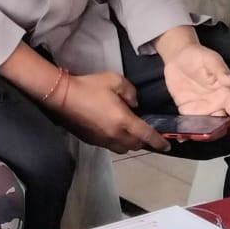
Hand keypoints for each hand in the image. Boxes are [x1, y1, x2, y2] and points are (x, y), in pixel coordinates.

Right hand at [55, 72, 169, 153]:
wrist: (62, 97)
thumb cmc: (89, 87)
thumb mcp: (114, 80)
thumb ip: (130, 91)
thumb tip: (134, 103)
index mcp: (124, 121)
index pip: (147, 136)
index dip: (159, 142)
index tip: (166, 146)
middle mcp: (115, 135)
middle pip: (136, 145)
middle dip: (144, 142)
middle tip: (146, 133)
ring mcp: (102, 140)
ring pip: (124, 148)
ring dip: (130, 143)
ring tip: (130, 134)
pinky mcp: (92, 141)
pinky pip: (110, 146)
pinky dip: (117, 142)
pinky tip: (114, 132)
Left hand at [162, 43, 229, 138]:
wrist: (177, 56)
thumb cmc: (198, 55)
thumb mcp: (211, 60)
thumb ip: (221, 71)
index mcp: (226, 93)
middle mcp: (216, 103)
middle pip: (222, 124)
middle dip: (218, 133)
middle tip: (209, 136)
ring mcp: (201, 108)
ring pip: (206, 127)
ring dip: (202, 135)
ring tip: (194, 137)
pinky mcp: (186, 109)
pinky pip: (189, 123)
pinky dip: (187, 131)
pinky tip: (181, 137)